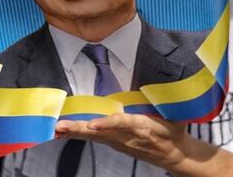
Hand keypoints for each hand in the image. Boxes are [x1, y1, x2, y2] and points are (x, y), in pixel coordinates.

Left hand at [55, 113, 194, 172]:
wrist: (175, 155)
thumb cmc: (174, 132)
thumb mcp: (175, 116)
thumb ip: (166, 100)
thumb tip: (167, 77)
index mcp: (143, 127)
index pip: (123, 124)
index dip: (107, 124)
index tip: (93, 124)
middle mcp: (127, 137)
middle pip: (101, 133)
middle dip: (80, 130)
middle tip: (61, 126)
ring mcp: (120, 143)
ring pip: (94, 137)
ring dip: (74, 132)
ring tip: (56, 128)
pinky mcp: (115, 144)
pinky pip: (94, 139)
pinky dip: (78, 135)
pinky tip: (63, 133)